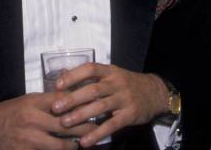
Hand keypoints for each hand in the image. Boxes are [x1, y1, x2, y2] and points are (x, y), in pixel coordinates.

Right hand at [0, 93, 90, 149]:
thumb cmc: (12, 112)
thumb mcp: (29, 100)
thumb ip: (50, 99)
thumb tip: (75, 95)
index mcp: (34, 102)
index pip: (64, 101)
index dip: (81, 105)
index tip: (95, 107)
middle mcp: (32, 120)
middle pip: (66, 125)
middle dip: (84, 129)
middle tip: (96, 130)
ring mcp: (28, 139)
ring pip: (59, 145)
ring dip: (73, 146)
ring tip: (83, 144)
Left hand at [51, 63, 169, 147]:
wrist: (155, 93)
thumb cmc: (127, 84)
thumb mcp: (113, 74)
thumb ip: (92, 77)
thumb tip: (63, 75)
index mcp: (111, 71)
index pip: (91, 69)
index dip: (74, 76)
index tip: (58, 85)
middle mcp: (117, 83)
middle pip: (93, 89)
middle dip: (73, 98)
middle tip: (55, 107)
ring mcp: (124, 99)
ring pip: (100, 106)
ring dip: (81, 115)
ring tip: (65, 123)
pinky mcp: (130, 114)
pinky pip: (112, 125)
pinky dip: (97, 133)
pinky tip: (85, 141)